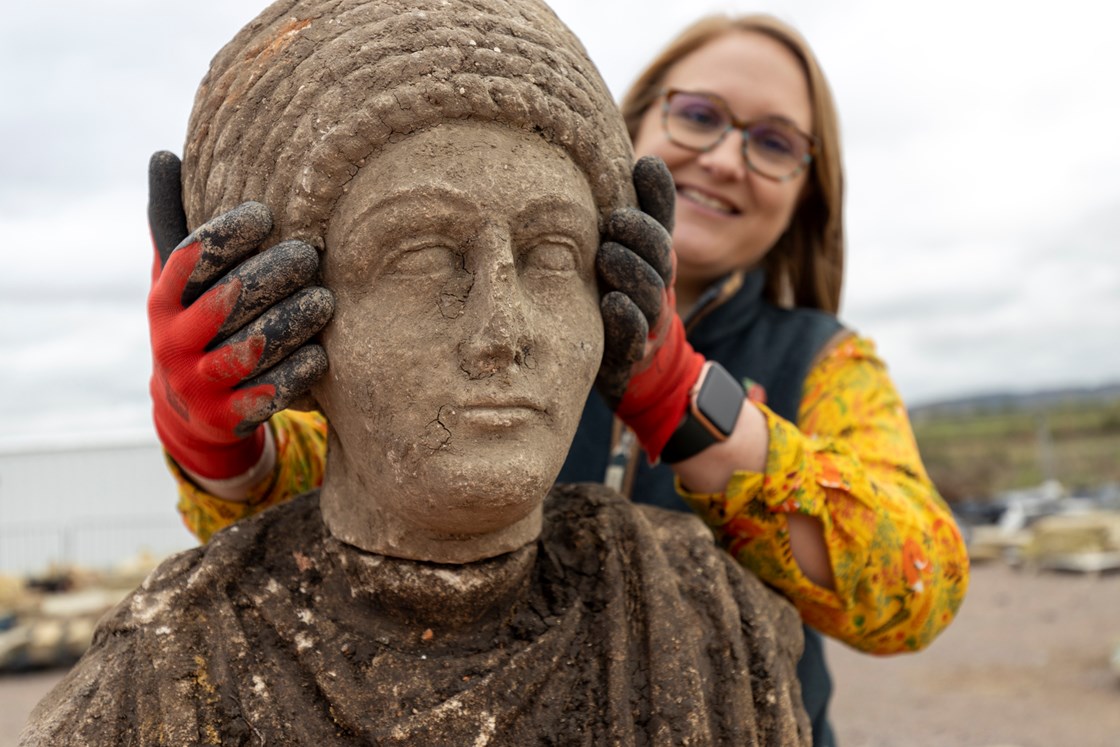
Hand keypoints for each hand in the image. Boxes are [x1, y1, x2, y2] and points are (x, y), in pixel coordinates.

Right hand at [147, 151, 333, 478]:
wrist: (191, 412)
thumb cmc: (196, 323)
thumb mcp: (178, 279)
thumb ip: (175, 222)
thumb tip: (164, 153)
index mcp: (163, 300)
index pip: (191, 260)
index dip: (227, 234)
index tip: (267, 213)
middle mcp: (174, 342)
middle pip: (226, 301)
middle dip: (271, 274)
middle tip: (310, 255)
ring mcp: (199, 383)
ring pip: (251, 348)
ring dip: (292, 321)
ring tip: (324, 300)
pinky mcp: (227, 418)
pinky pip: (267, 394)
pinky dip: (297, 371)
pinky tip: (322, 353)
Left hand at [595, 156, 703, 459]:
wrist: (636, 370)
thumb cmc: (620, 298)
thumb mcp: (625, 254)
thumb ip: (631, 212)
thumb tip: (636, 157)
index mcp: (653, 257)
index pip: (661, 220)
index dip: (658, 193)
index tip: (644, 165)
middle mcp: (656, 284)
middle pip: (659, 254)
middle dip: (640, 234)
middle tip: (615, 220)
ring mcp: (646, 320)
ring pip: (647, 293)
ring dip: (630, 271)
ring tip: (607, 255)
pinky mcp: (629, 354)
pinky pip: (631, 336)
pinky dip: (624, 320)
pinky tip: (612, 304)